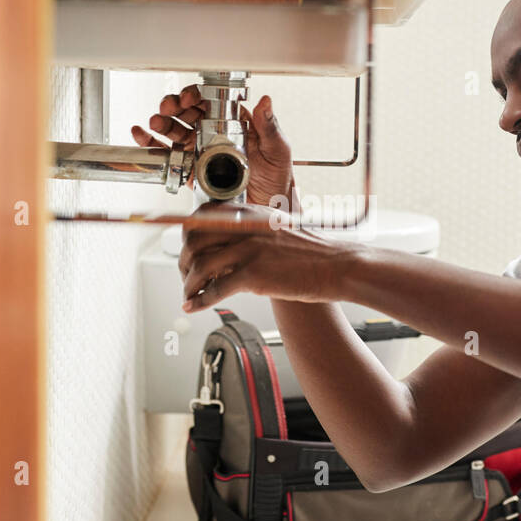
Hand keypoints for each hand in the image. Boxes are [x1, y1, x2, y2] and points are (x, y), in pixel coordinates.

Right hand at [130, 86, 295, 206]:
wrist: (268, 209)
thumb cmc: (276, 178)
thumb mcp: (277, 150)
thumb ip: (269, 127)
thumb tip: (265, 101)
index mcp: (234, 123)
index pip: (210, 102)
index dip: (196, 96)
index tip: (190, 99)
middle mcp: (214, 134)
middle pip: (187, 113)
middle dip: (174, 106)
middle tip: (168, 107)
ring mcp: (200, 151)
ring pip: (175, 130)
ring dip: (162, 122)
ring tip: (156, 122)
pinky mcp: (190, 170)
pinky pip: (168, 155)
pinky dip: (152, 143)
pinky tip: (142, 135)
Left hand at [178, 202, 363, 311]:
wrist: (337, 265)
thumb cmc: (312, 252)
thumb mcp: (277, 228)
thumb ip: (251, 230)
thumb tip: (227, 244)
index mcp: (249, 214)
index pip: (202, 216)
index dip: (187, 235)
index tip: (185, 249)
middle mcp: (244, 228)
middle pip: (193, 240)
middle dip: (182, 260)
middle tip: (184, 275)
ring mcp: (248, 251)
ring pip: (199, 265)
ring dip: (188, 283)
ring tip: (189, 294)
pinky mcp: (253, 275)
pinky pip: (215, 289)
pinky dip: (199, 300)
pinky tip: (194, 307)